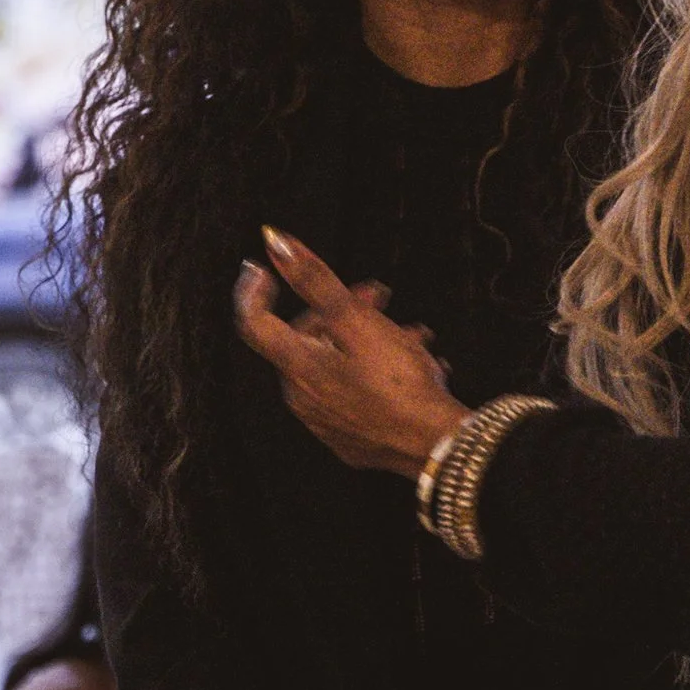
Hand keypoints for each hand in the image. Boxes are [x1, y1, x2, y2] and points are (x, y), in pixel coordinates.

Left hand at [233, 227, 468, 476]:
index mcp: (298, 366)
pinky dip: (377, 373)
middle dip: (338, 311)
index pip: (254, 322)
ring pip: (337, 366)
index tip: (262, 269)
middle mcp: (302, 398)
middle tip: (377, 296)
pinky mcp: (351, 439)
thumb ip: (314, 280)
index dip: (253, 290)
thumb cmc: (399, 384)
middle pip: (305, 341)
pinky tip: (415, 365)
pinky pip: (355, 394)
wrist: (436, 446)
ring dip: (369, 341)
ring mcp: (325, 423)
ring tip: (411, 333)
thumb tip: (276, 243)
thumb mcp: (357, 321)